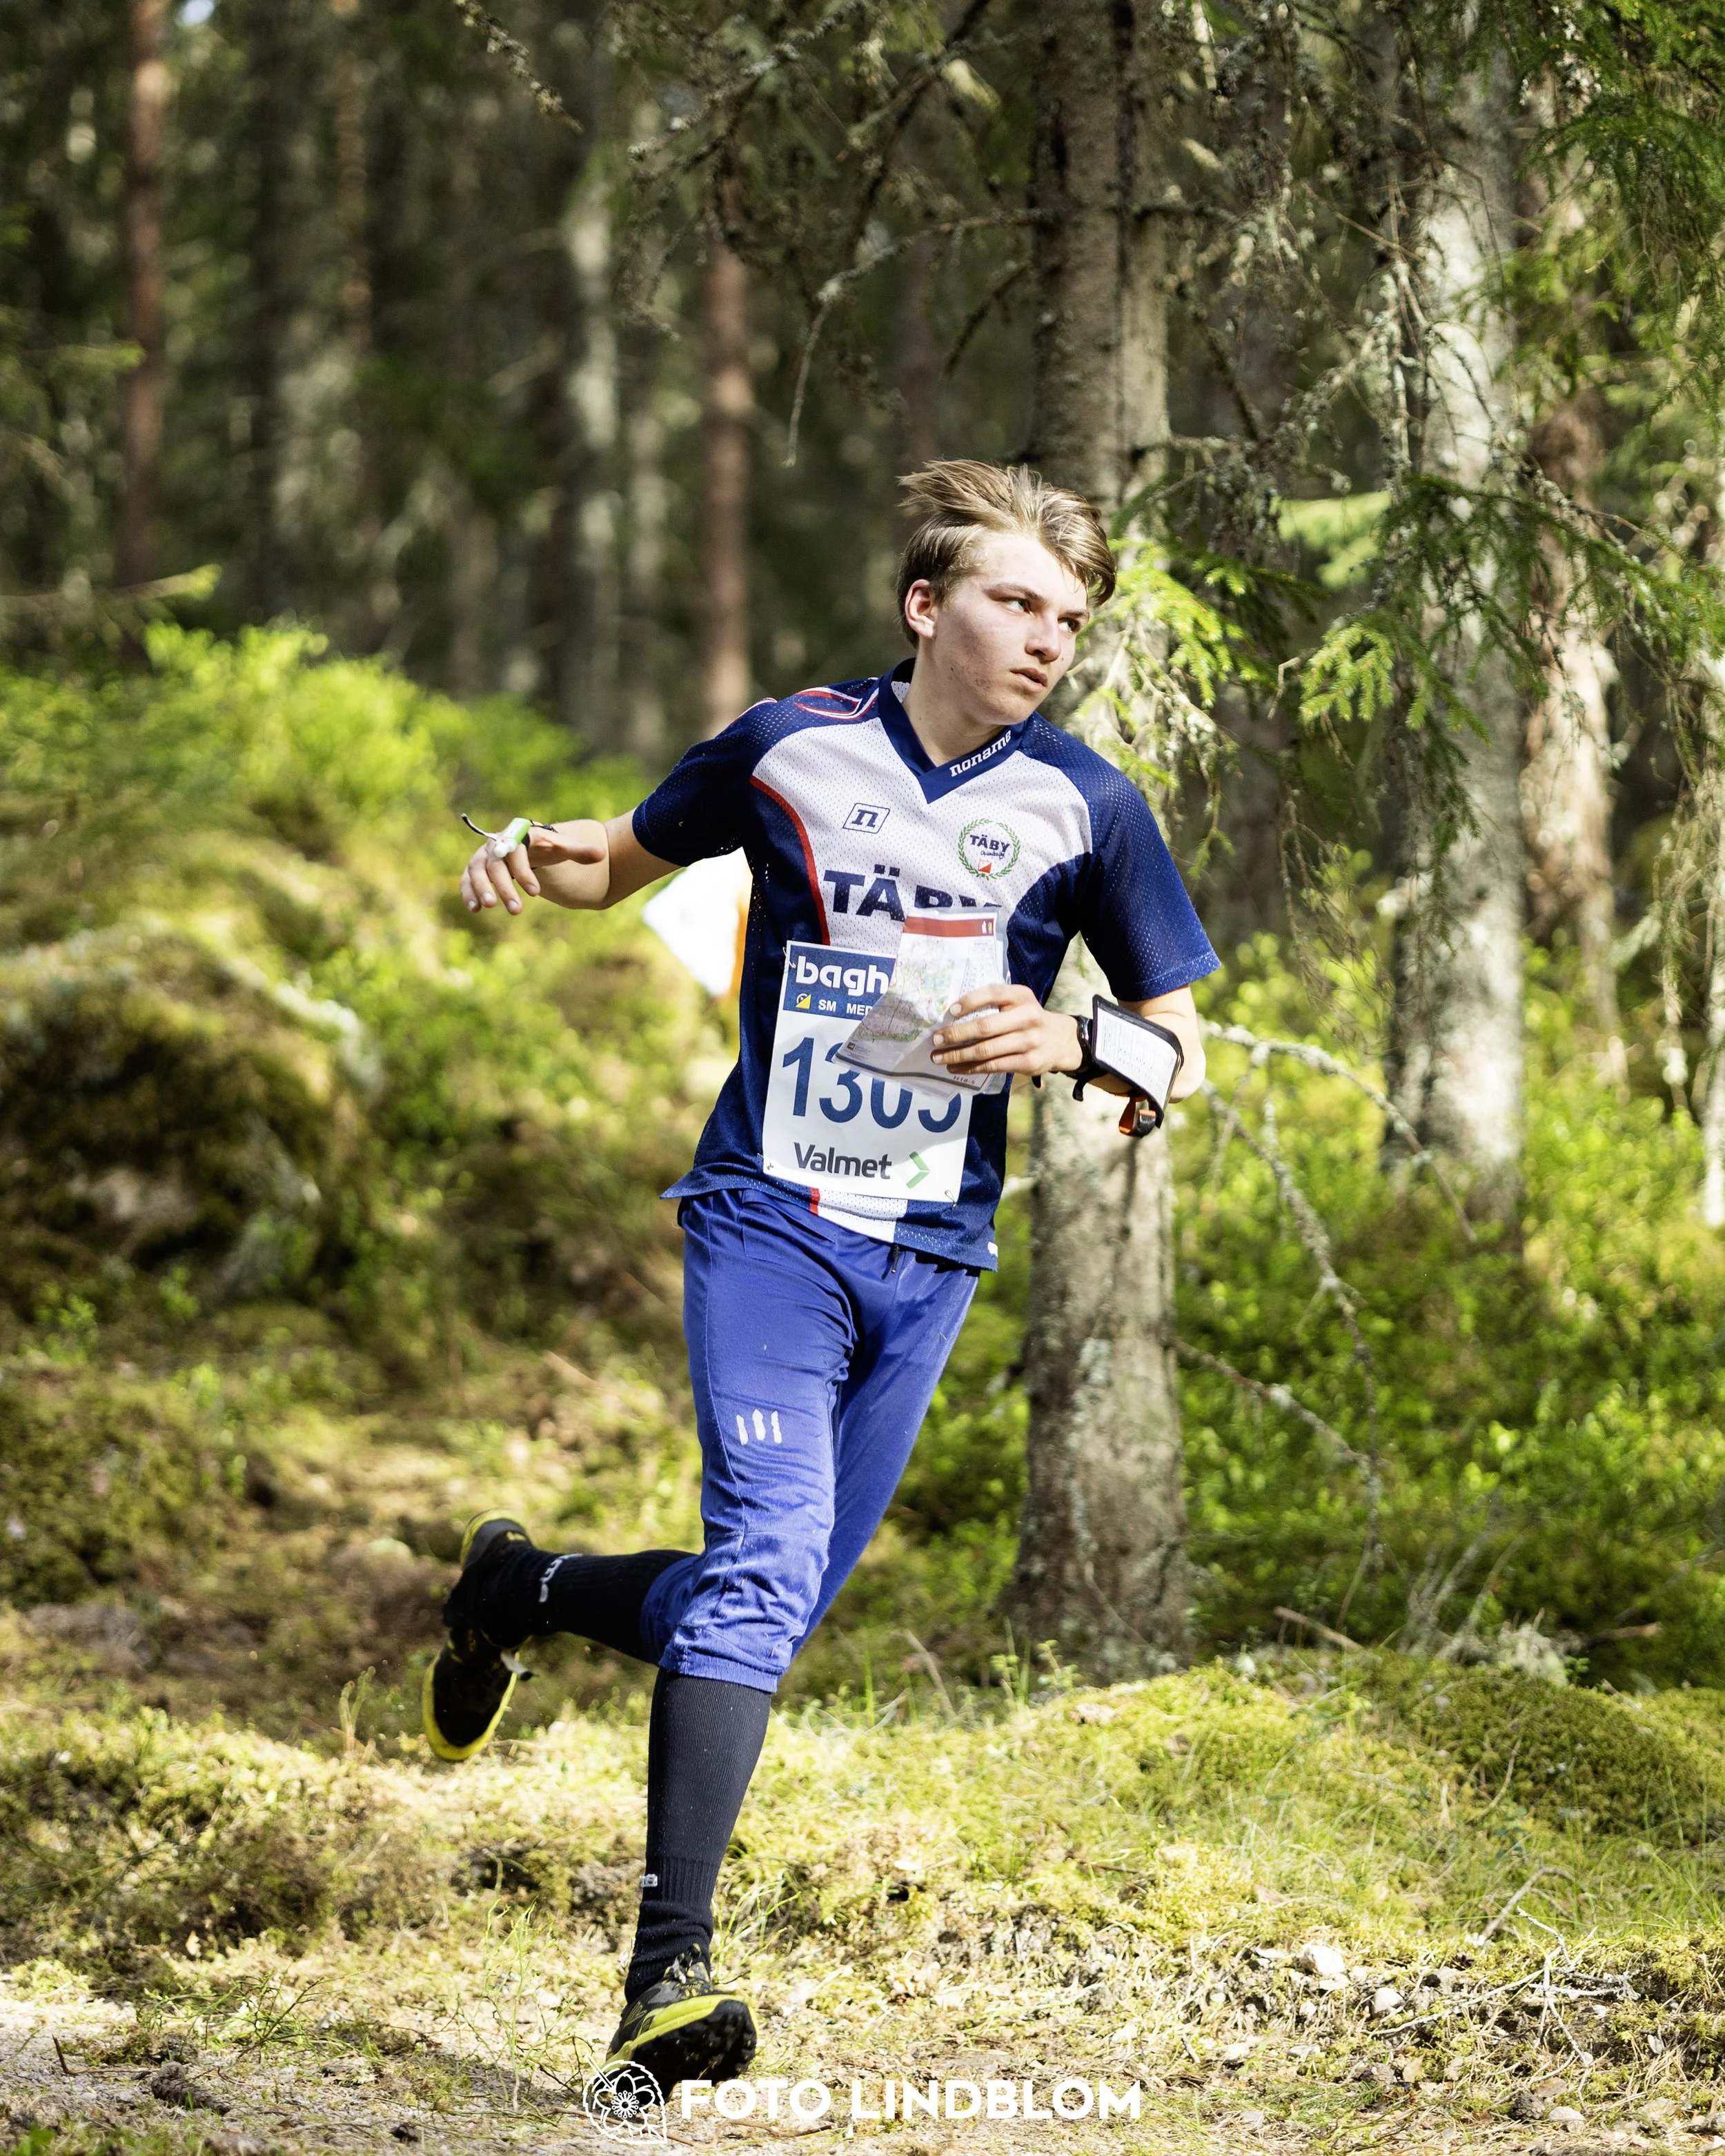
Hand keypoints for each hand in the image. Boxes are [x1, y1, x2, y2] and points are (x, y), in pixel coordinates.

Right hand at [460, 820, 606, 914]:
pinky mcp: (476, 869)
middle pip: (496, 864)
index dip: (524, 872)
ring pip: (477, 870)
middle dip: (505, 887)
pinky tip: (474, 909)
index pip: (517, 852)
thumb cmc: (546, 847)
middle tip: (517, 910)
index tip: (535, 894)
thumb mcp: (562, 848)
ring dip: (481, 888)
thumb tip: (602, 854)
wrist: (528, 844)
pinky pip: (467, 878)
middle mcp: (497, 843)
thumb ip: (579, 851)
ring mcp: (484, 856)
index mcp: (518, 835)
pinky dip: (468, 891)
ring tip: (488, 907)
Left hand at [929, 982, 1082, 1077]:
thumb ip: (994, 1003)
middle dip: (956, 1034)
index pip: (993, 993)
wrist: (1060, 1040)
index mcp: (1022, 996)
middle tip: (936, 1040)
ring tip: (938, 1057)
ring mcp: (1028, 1042)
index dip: (969, 1001)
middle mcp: (1027, 1017)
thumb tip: (952, 1014)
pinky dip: (970, 1067)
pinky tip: (955, 1067)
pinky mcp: (1027, 1063)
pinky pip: (992, 1066)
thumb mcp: (1018, 1002)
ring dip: (957, 1055)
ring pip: (985, 1050)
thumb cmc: (1027, 1018)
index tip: (949, 1011)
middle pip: (985, 1026)